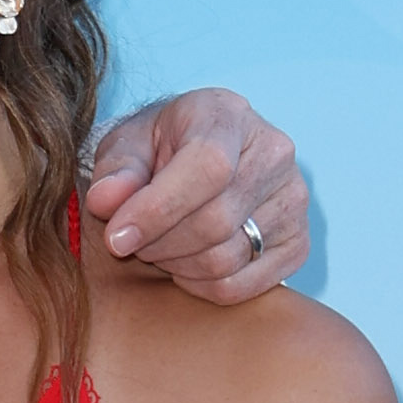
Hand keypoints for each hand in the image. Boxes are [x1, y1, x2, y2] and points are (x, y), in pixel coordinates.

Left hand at [85, 89, 310, 300]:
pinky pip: (238, 287)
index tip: (116, 237)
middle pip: (214, 222)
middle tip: (132, 240)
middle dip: (158, 243)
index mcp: (229, 116)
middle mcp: (275, 154)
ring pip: (224, 260)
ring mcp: (293, 201)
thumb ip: (116, 171)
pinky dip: (199, 285)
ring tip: (159, 245)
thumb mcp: (128, 145)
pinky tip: (185, 263)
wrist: (204, 160)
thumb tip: (106, 201)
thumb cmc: (160, 150)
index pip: (209, 167)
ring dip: (175, 265)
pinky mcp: (297, 244)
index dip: (158, 209)